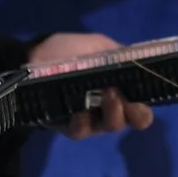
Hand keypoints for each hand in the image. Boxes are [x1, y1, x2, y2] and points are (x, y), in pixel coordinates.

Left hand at [29, 32, 156, 138]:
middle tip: (125, 97)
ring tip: (107, 95)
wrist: (32, 58)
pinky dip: (84, 121)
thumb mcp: (96, 45)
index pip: (141, 108)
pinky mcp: (69, 127)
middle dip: (133, 112)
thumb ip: (118, 54)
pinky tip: (80, 109)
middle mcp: (109, 109)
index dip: (145, 107)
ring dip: (113, 113)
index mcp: (120, 90)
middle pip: (131, 121)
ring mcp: (90, 120)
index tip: (141, 97)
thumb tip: (141, 61)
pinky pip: (82, 131)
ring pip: (110, 127)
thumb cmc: (66, 51)